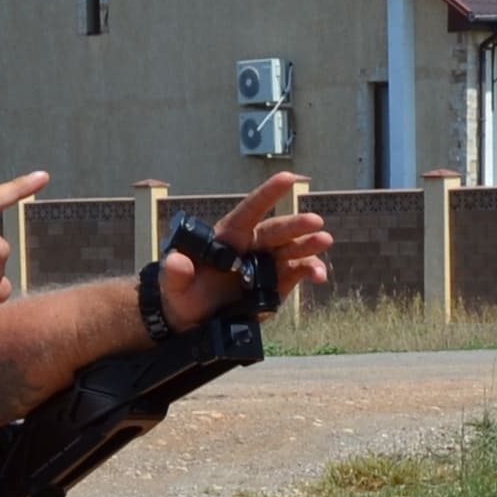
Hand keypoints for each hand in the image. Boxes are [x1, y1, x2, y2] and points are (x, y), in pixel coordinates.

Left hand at [164, 175, 331, 324]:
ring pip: (292, 249)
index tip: (288, 178)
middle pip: (276, 231)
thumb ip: (174, 273)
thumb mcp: (172, 283)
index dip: (268, 194)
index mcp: (228, 237)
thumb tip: (176, 262)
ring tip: (325, 242)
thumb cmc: (181, 293)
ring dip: (308, 246)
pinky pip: (297, 273)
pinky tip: (320, 276)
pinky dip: (311, 271)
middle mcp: (251, 246)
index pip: (249, 211)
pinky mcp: (277, 283)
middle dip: (296, 225)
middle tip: (316, 222)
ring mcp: (266, 264)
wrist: (193, 318)